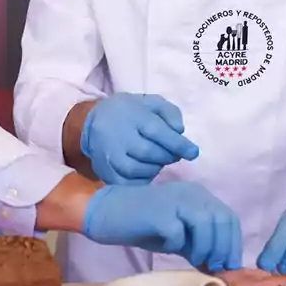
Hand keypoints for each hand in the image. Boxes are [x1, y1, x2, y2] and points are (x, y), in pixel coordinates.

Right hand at [81, 93, 199, 184]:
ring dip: (156, 167)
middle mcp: (119, 136)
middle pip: (151, 153)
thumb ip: (169, 112)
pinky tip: (145, 171)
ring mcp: (110, 156)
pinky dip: (143, 180)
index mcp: (132, 116)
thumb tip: (179, 131)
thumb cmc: (127, 112)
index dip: (179, 144)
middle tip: (174, 154)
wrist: (91, 122)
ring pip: (141, 170)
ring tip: (157, 160)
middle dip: (168, 156)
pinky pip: (129, 184)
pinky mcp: (105, 172)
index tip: (193, 152)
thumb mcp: (149, 102)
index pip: (158, 131)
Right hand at [81, 182, 241, 271]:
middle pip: (221, 220)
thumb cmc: (144, 224)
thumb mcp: (178, 235)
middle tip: (213, 266)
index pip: (228, 217)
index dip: (233, 243)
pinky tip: (166, 245)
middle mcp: (190, 192)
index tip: (228, 265)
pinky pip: (177, 233)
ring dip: (203, 248)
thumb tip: (222, 267)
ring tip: (193, 258)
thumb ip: (199, 244)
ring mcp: (174, 199)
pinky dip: (176, 245)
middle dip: (221, 248)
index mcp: (198, 194)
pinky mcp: (159, 211)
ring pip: (205, 225)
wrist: (108, 212)